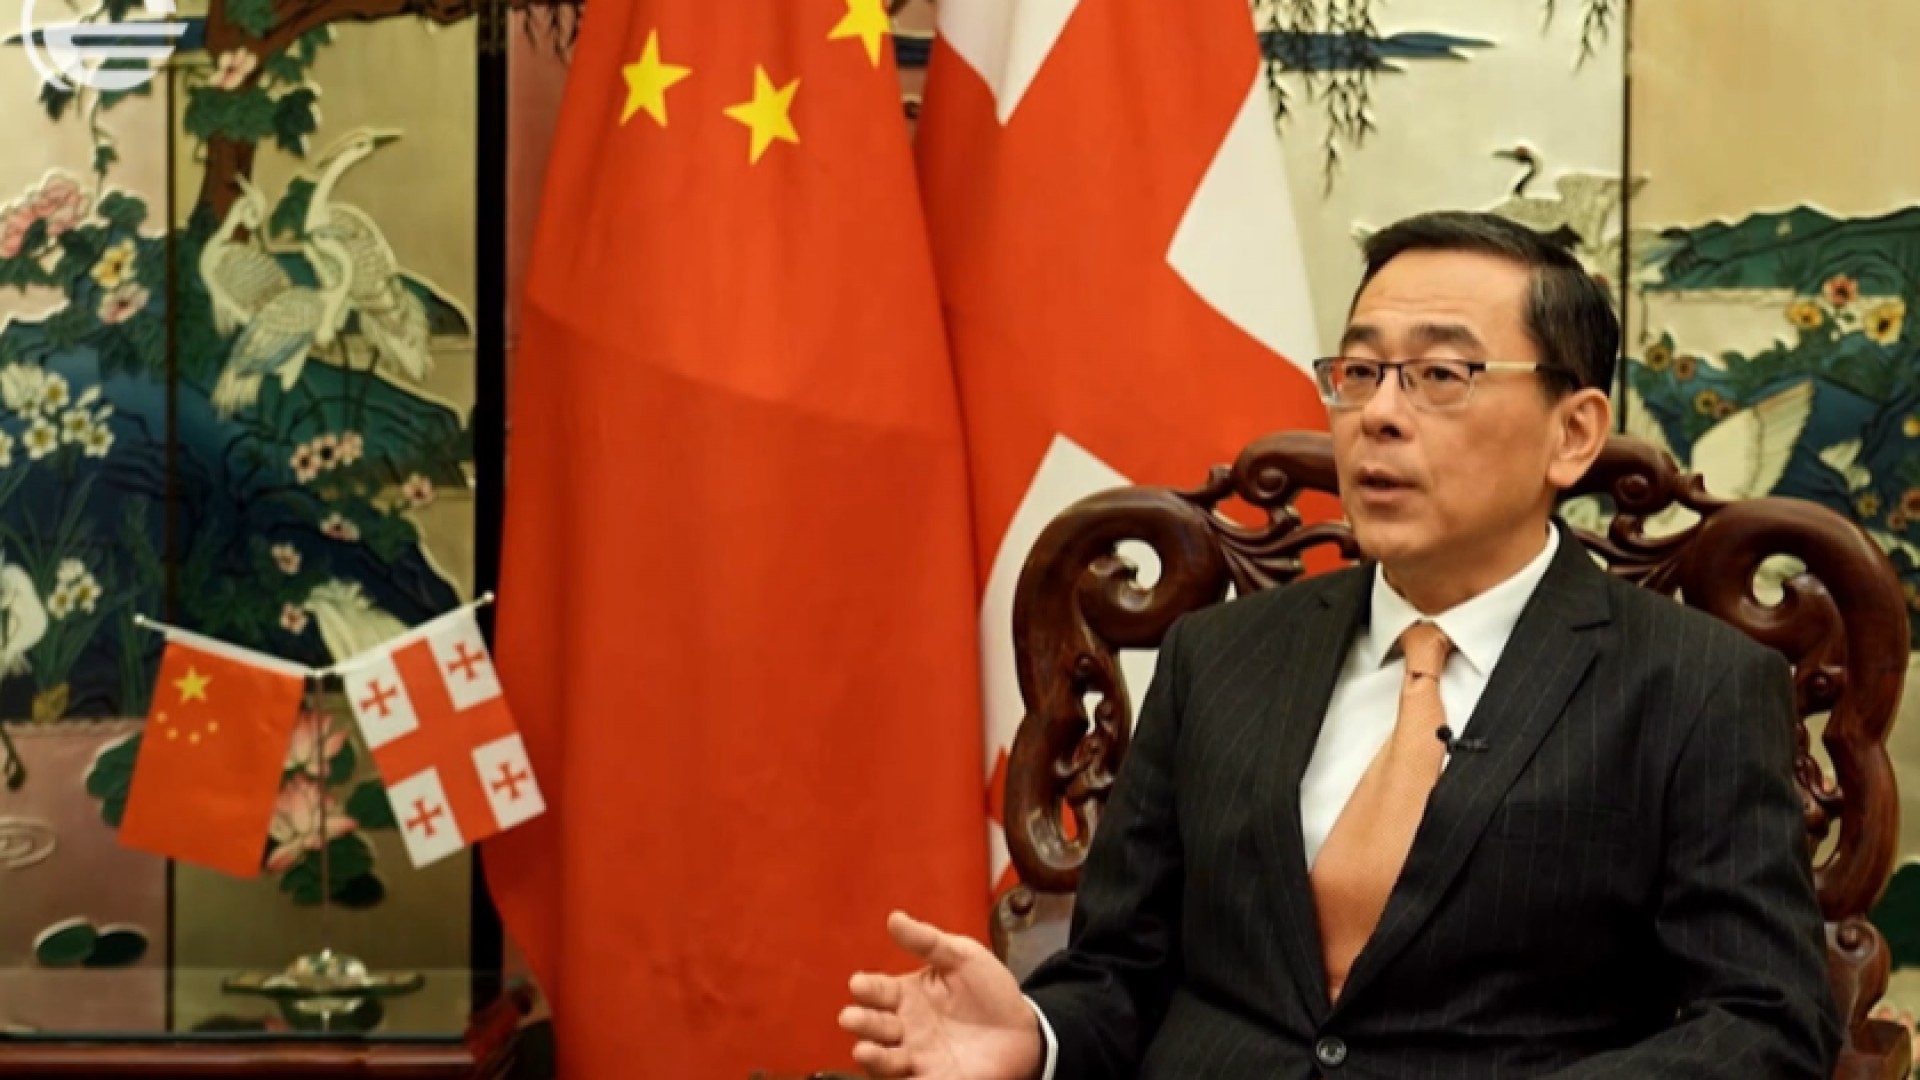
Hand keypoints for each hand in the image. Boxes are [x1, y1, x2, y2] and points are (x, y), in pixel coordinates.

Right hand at [839, 910, 1044, 1079]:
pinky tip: (898, 1074)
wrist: (1024, 1030)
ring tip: (864, 1051)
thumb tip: (894, 918)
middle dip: (861, 1023)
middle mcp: (905, 1028)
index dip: (866, 988)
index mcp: (907, 995)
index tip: (859, 984)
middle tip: (851, 1018)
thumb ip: (928, 941)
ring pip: (883, 1060)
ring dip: (872, 1056)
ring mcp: (917, 1057)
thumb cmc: (989, 991)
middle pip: (873, 1026)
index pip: (877, 991)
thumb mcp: (962, 957)